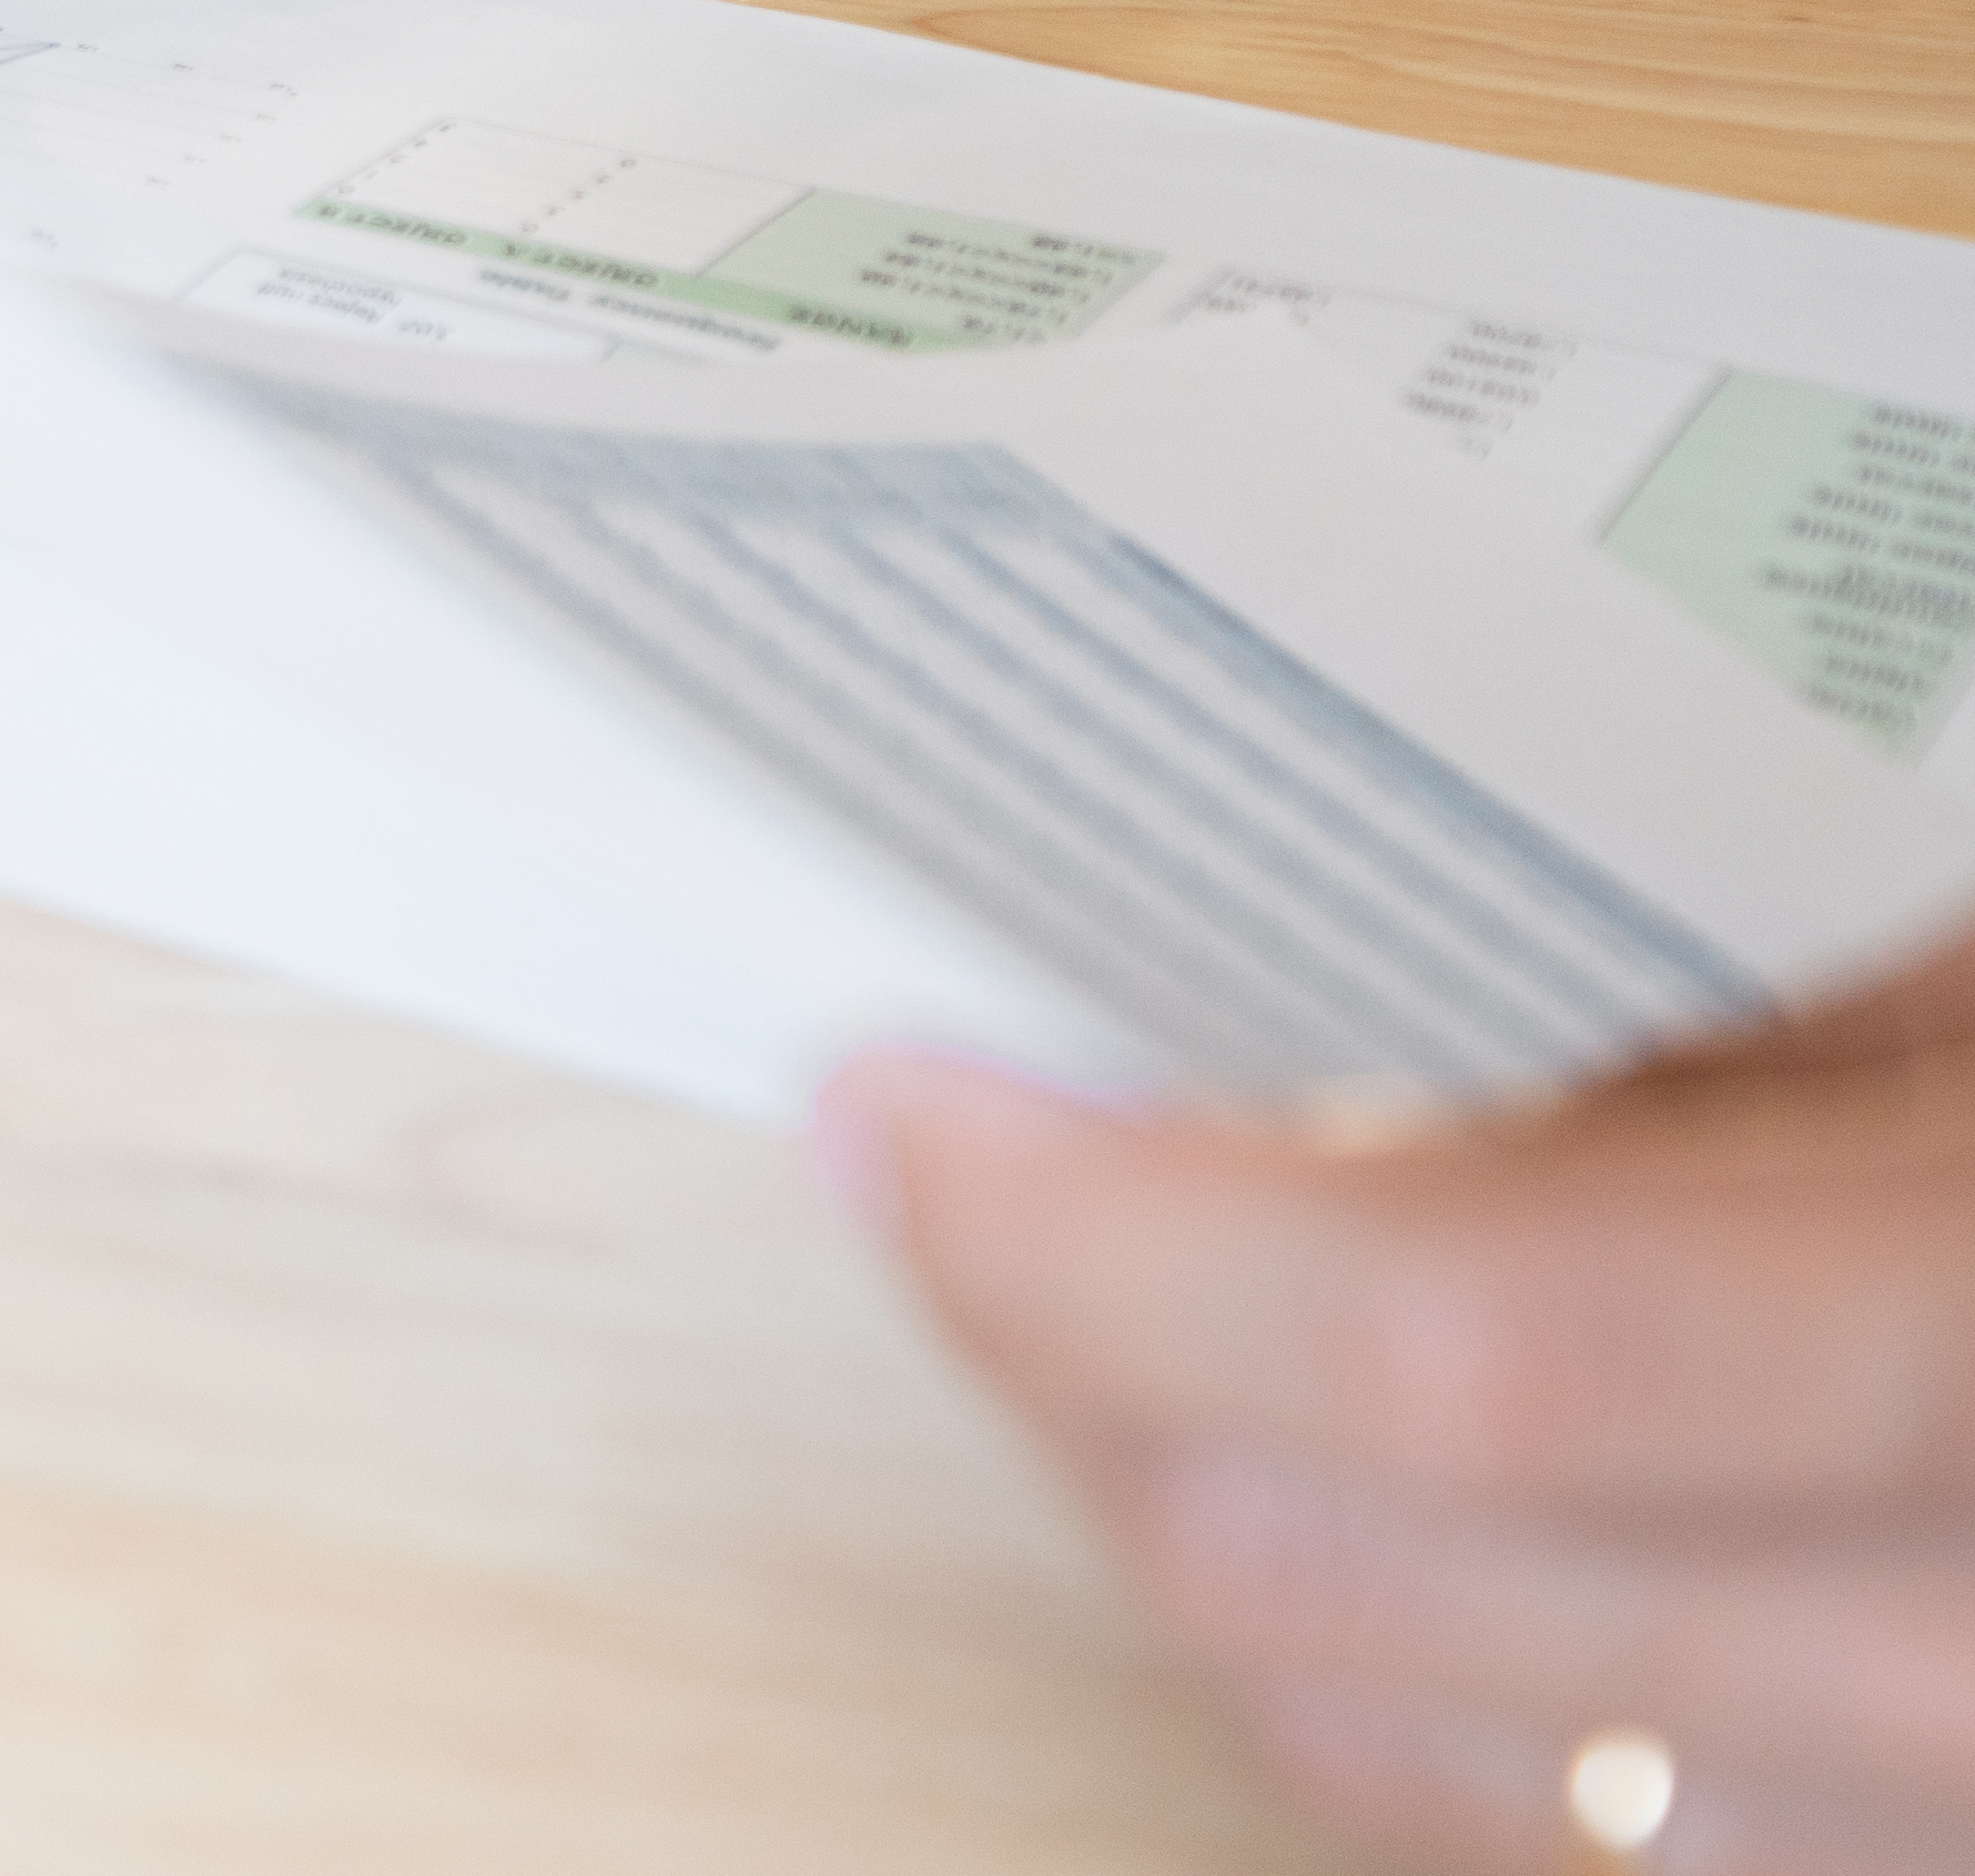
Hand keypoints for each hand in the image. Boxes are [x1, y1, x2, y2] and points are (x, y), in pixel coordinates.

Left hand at [836, 938, 1974, 1872]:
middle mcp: (1969, 1657)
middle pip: (1330, 1569)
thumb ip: (1645, 1052)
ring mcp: (1946, 1819)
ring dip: (1172, 1499)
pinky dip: (1351, 1641)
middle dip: (1066, 1351)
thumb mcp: (1970, 992)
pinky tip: (1304, 1468)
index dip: (1108, 1242)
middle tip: (948, 1163)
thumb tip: (1234, 1080)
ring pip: (1363, 1730)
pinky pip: (1522, 1821)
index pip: (1448, 1353)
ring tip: (1103, 1292)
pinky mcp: (1906, 1871)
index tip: (911, 1111)